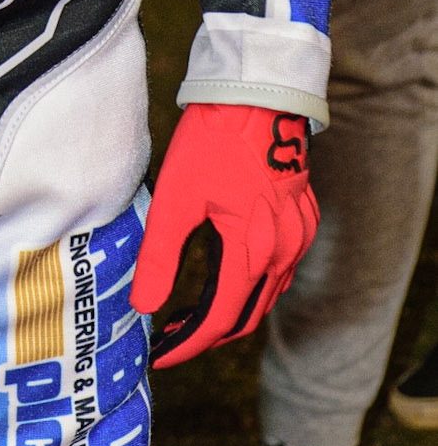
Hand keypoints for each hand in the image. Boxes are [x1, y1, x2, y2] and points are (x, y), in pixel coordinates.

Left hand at [130, 102, 317, 368]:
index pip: (219, 320)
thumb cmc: (214, 139)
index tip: (160, 354)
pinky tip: (228, 271)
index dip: (188, 344)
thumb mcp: (176, 196)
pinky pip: (281, 266)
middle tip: (170, 334)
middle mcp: (282, 252)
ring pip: (267, 294)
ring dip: (232, 309)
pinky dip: (253, 281)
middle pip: (247, 315)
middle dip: (208, 333)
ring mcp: (298, 235)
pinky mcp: (302, 217)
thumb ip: (160, 256)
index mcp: (250, 251)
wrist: (257, 92)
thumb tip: (144, 307)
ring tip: (191, 310)